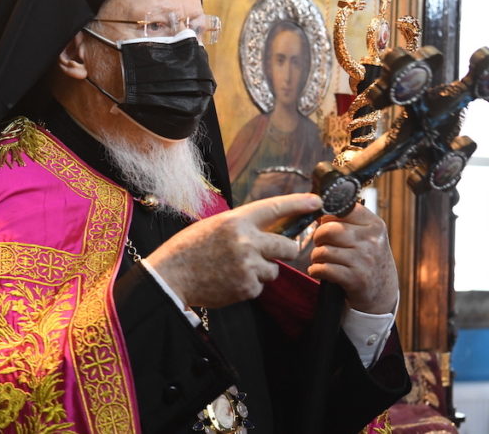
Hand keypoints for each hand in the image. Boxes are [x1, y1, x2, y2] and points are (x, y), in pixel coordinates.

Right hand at [144, 193, 321, 308]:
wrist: (171, 276)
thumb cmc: (190, 248)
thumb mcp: (215, 226)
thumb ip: (243, 227)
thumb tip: (269, 231)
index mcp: (237, 221)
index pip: (275, 208)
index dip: (298, 203)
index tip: (317, 201)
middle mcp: (246, 241)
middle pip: (287, 246)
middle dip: (285, 251)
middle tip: (272, 253)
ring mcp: (248, 265)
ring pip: (274, 269)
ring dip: (262, 270)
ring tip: (235, 269)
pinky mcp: (246, 287)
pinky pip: (260, 286)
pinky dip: (248, 285)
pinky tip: (228, 280)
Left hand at [307, 203, 396, 313]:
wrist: (382, 291)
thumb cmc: (368, 258)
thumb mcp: (366, 236)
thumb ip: (347, 221)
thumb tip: (318, 212)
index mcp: (374, 224)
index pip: (342, 209)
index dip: (327, 217)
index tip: (325, 225)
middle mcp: (371, 240)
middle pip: (328, 230)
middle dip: (318, 237)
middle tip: (320, 244)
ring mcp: (365, 260)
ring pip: (324, 250)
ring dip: (316, 257)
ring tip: (321, 259)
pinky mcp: (356, 279)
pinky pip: (324, 269)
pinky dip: (316, 270)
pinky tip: (319, 271)